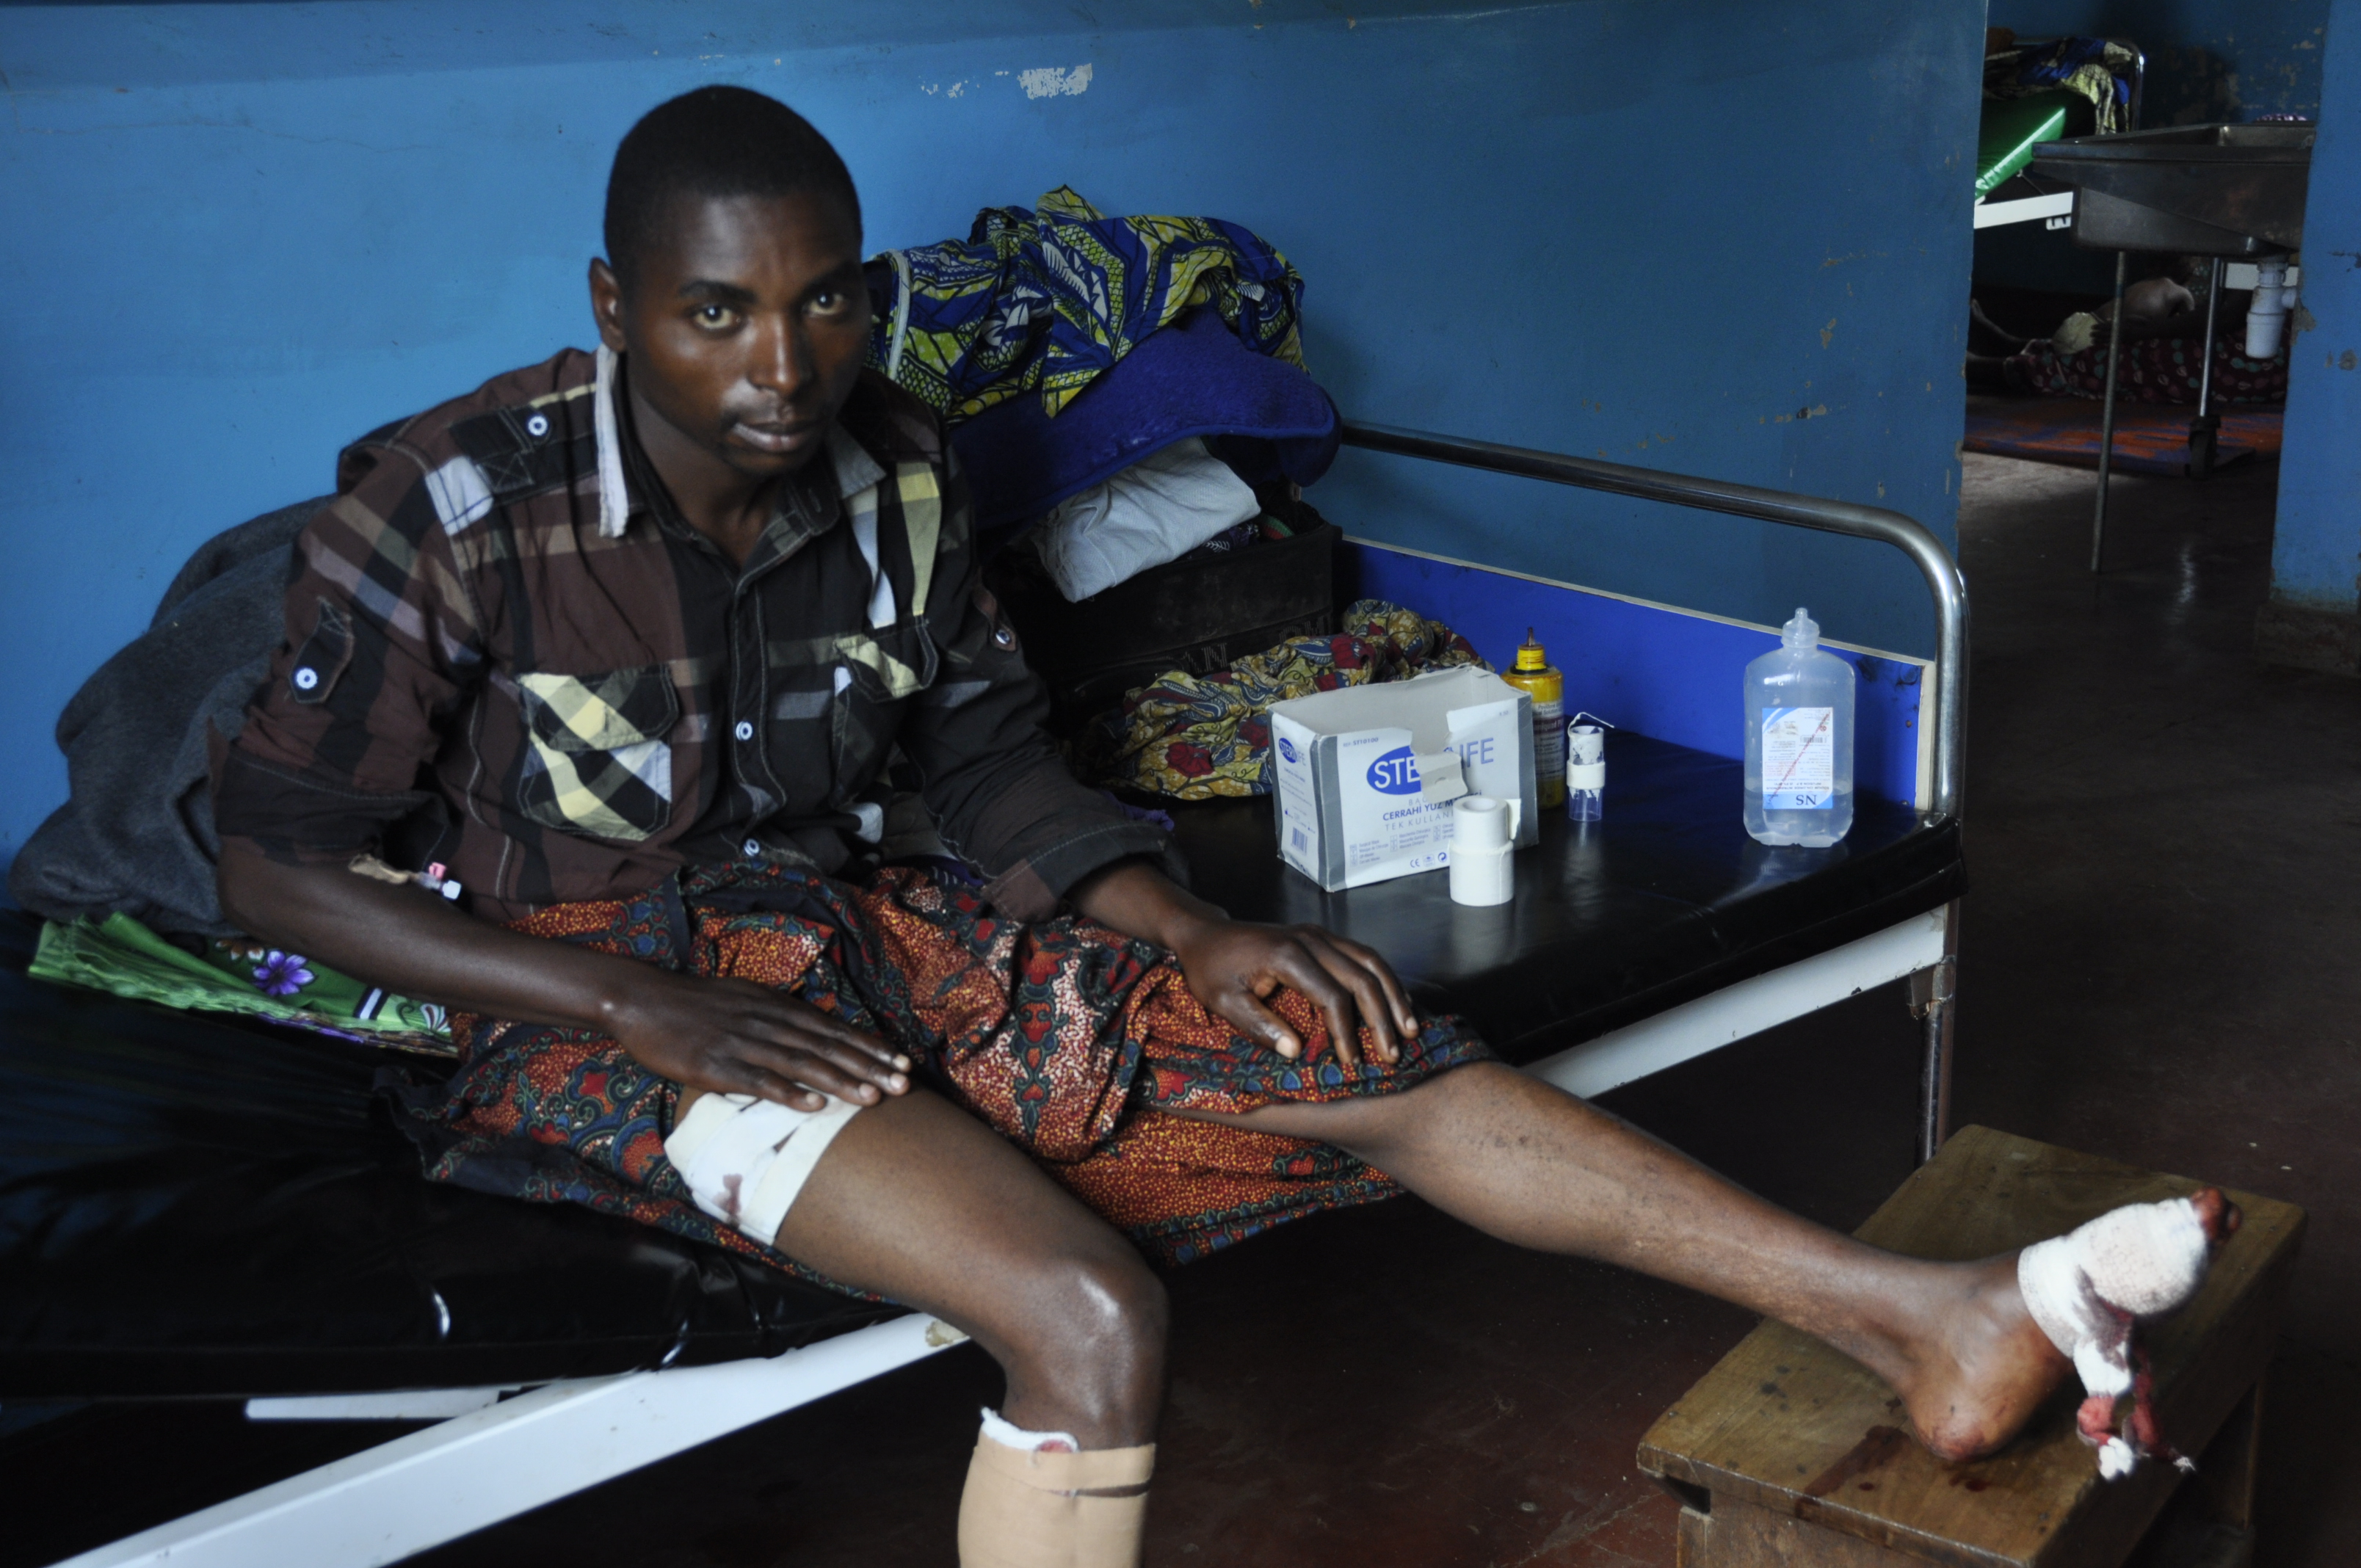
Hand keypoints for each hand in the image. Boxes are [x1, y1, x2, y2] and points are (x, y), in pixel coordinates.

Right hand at [603, 969, 911, 1110]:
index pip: (834, 1028)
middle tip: (904, 1085)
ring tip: (872, 1098)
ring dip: (840, 1082)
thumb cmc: (697, 1004)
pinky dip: (788, 1093)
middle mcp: (767, 1022)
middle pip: (827, 1046)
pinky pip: (758, 1081)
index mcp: (777, 1007)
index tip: (903, 1062)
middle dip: (869, 1066)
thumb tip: (817, 1032)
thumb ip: (781, 1016)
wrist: (643, 1000)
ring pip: (801, 1063)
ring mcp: (743, 1043)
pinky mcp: (716, 1065)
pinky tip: (814, 1106)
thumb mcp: (746, 1000)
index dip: (870, 1046)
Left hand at [1165, 915, 1418, 1069]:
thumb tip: (1296, 1052)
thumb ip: (1259, 1025)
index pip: (1331, 996)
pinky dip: (1384, 980)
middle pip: (1361, 977)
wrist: (1205, 935)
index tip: (1352, 1062)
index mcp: (1286, 955)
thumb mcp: (1223, 1001)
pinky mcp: (1321, 937)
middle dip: (1382, 1018)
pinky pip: (1362, 955)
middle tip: (1392, 1054)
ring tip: (1409, 1029)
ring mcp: (1318, 934)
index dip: (1346, 1032)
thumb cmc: (1210, 969)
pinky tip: (1396, 1003)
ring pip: (1370, 961)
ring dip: (1393, 995)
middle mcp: (1309, 939)